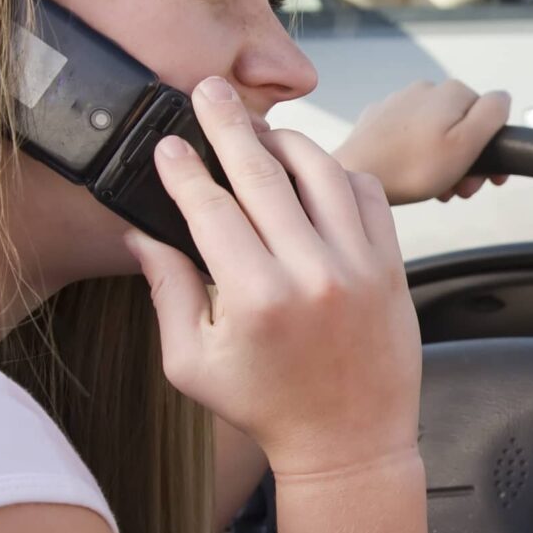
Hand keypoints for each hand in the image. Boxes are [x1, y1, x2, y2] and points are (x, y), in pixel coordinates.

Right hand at [126, 76, 420, 476]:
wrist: (351, 443)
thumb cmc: (265, 407)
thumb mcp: (193, 362)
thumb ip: (166, 292)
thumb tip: (139, 233)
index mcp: (254, 297)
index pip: (210, 209)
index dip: (184, 168)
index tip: (166, 141)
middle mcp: (311, 273)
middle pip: (263, 174)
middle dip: (229, 124)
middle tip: (207, 89)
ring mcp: (359, 266)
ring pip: (322, 171)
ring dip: (287, 140)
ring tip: (261, 128)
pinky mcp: (392, 266)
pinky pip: (369, 194)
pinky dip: (340, 171)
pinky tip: (313, 167)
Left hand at [334, 80, 512, 204]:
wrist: (356, 176)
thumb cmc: (412, 167)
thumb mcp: (467, 143)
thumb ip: (493, 114)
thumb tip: (504, 97)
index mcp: (451, 92)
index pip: (489, 117)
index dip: (490, 150)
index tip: (484, 179)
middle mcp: (425, 90)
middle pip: (462, 126)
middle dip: (466, 159)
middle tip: (459, 189)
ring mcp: (399, 103)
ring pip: (436, 133)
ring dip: (443, 161)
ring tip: (435, 187)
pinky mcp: (378, 120)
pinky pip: (410, 137)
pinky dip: (417, 156)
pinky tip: (411, 175)